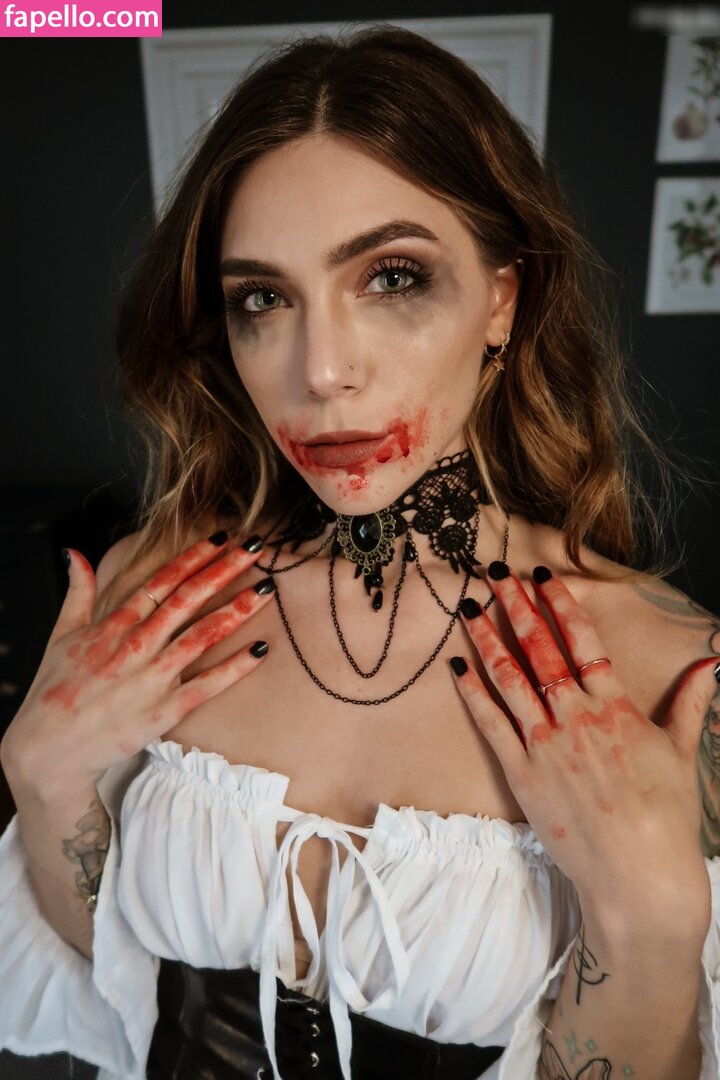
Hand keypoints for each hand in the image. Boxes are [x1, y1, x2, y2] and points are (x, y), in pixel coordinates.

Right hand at [1, 532, 272, 801]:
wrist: (47, 749)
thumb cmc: (52, 691)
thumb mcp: (59, 634)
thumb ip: (77, 592)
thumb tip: (76, 554)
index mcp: (113, 624)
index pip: (161, 581)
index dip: (193, 557)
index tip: (220, 537)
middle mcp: (136, 645)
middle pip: (188, 599)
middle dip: (224, 570)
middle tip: (255, 549)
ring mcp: (151, 678)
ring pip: (202, 636)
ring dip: (237, 611)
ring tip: (266, 589)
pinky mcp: (163, 711)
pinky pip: (206, 685)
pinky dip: (234, 668)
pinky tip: (260, 650)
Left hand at [450, 562, 717, 930]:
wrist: (639, 874)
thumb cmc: (666, 816)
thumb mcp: (681, 752)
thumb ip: (689, 703)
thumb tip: (713, 662)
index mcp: (615, 707)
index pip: (583, 641)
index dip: (561, 605)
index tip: (544, 577)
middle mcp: (576, 716)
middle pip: (539, 649)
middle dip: (516, 606)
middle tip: (495, 572)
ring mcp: (545, 744)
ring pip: (509, 678)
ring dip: (487, 639)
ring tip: (469, 607)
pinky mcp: (521, 773)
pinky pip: (490, 724)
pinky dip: (472, 693)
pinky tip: (458, 666)